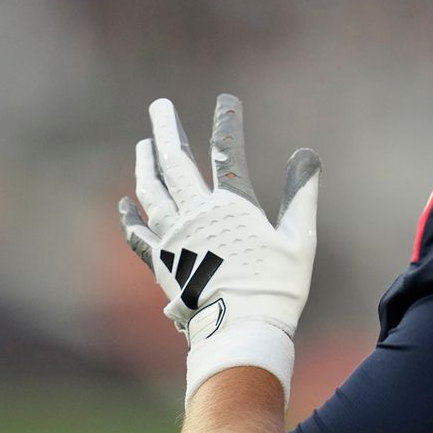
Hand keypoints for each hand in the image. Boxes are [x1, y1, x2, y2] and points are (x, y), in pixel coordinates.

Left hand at [117, 94, 319, 404]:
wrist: (240, 332)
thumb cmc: (277, 288)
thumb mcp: (300, 240)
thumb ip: (301, 195)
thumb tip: (307, 155)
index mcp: (232, 206)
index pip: (226, 152)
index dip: (226, 122)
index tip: (226, 100)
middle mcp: (196, 216)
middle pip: (175, 163)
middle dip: (166, 130)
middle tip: (160, 106)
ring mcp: (174, 239)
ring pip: (152, 191)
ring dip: (146, 164)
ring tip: (144, 144)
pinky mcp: (161, 264)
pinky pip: (138, 234)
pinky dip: (130, 215)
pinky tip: (125, 203)